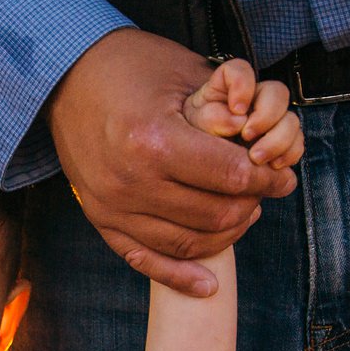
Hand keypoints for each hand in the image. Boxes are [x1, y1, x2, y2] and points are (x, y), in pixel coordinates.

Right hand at [48, 29, 298, 298]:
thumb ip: (228, 108)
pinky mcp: (101, 219)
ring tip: (243, 215)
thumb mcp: (184, 74)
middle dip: (252, 205)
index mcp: (155, 140)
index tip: (283, 176)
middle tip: (264, 193)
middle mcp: (132, 181)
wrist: (66, 76)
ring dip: (226, 235)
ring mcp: (112, 206)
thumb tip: (266, 144)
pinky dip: (180, 276)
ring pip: (188, 243)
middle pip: (216, 214)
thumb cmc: (131, 66)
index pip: (232, 176)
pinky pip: (146, 261)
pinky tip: (208, 284)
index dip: (268, 179)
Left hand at [184, 58, 305, 168]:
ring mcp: (271, 122)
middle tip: (247, 136)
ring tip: (256, 158)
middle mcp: (254, 100)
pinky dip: (289, 154)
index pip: (240, 70)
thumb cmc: (195, 139)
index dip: (243, 85)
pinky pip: (297, 144)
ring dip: (278, 140)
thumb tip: (237, 121)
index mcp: (227, 88)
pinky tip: (272, 165)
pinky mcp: (281, 145)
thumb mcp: (194, 126)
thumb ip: (211, 118)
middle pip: (278, 92)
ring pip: (291, 120)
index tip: (236, 109)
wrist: (203, 167)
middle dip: (266, 116)